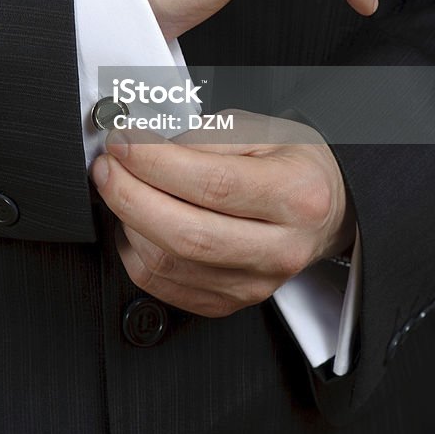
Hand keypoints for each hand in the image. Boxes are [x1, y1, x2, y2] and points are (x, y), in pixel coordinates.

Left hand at [91, 111, 353, 317]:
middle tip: (107, 166)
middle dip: (129, 195)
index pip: (213, 184)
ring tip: (122, 187)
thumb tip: (147, 148)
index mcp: (295, 195)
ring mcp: (254, 283)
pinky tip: (136, 222)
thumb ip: (205, 138)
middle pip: (186, 234)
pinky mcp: (230, 302)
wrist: (326, 210)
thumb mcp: (260, 131)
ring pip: (167, 264)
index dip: (156, 163)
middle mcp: (280, 248)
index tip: (123, 142)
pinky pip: (163, 287)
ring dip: (127, 221)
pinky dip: (135, 251)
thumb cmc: (293, 165)